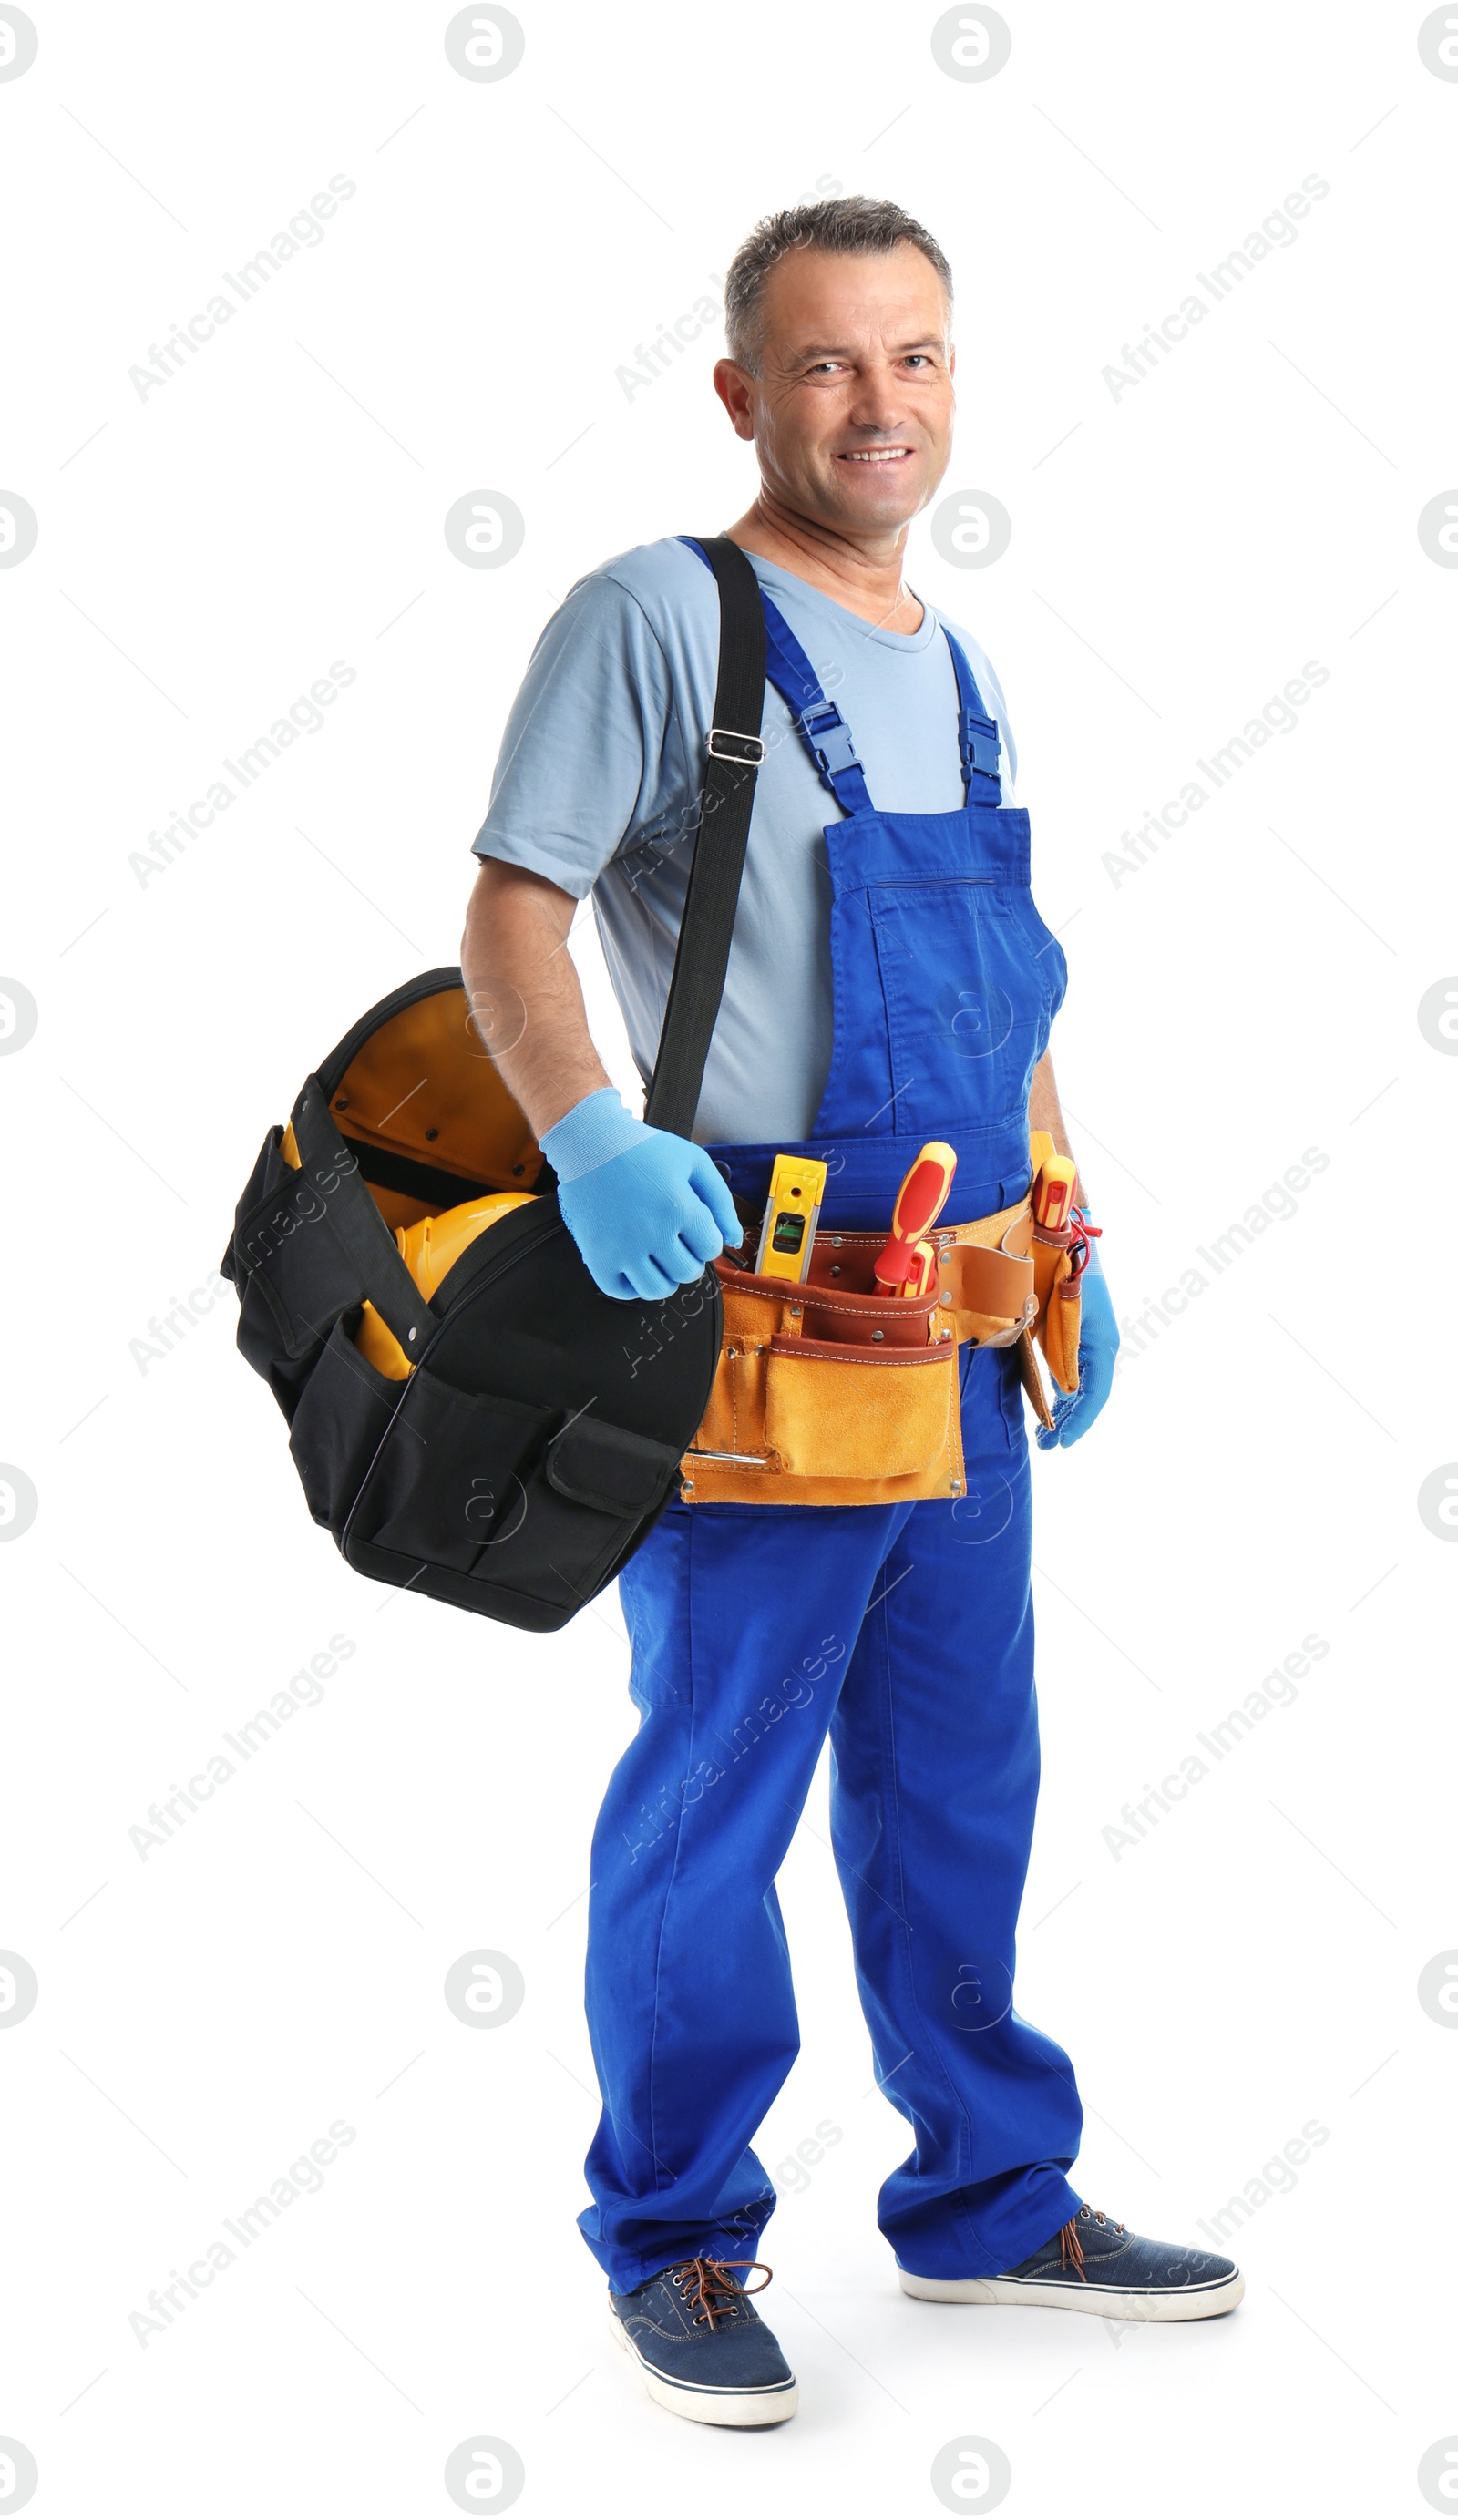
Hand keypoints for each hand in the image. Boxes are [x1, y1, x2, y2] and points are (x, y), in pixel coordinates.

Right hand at [541, 1088, 741, 1301]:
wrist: (589, 1143)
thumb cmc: (643, 1150)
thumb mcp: (693, 1162)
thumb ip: (721, 1201)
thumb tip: (735, 1240)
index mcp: (679, 1207)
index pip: (711, 1249)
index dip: (706, 1239)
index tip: (692, 1228)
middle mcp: (652, 1232)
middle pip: (688, 1272)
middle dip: (689, 1258)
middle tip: (675, 1240)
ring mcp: (622, 1248)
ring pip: (658, 1290)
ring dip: (665, 1277)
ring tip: (657, 1256)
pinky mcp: (597, 1257)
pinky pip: (622, 1292)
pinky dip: (632, 1285)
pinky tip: (634, 1264)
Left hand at [1035, 1245, 1117, 1448]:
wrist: (1061, 1234)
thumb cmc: (1056, 1273)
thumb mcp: (1053, 1317)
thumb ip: (1057, 1354)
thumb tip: (1062, 1392)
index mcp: (1101, 1341)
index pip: (1094, 1393)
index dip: (1079, 1420)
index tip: (1061, 1443)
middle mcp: (1101, 1343)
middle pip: (1090, 1393)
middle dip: (1069, 1421)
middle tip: (1046, 1445)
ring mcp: (1092, 1337)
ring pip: (1083, 1383)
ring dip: (1066, 1408)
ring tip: (1046, 1433)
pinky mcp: (1079, 1331)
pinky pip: (1076, 1369)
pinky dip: (1064, 1389)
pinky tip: (1050, 1404)